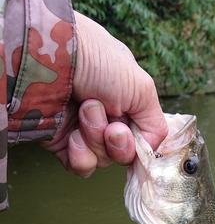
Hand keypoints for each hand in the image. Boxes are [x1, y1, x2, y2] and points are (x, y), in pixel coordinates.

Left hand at [41, 12, 167, 176]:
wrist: (50, 57)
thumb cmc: (98, 62)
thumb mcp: (142, 88)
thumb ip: (155, 124)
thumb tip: (150, 149)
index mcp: (127, 104)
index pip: (140, 140)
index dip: (137, 143)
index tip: (126, 129)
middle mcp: (106, 120)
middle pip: (122, 153)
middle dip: (116, 140)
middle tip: (106, 117)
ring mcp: (83, 132)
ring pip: (102, 160)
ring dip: (95, 139)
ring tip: (83, 111)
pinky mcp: (61, 144)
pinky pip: (82, 166)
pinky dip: (81, 156)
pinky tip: (73, 137)